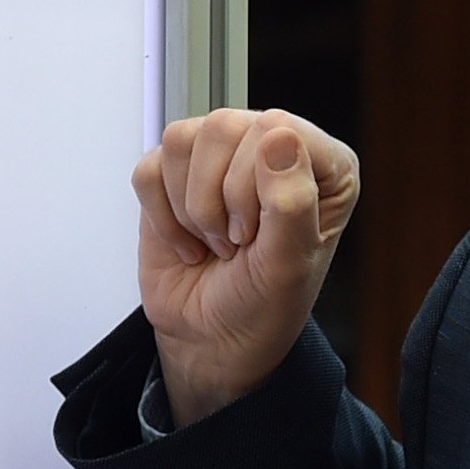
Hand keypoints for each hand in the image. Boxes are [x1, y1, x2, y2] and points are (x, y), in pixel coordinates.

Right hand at [135, 108, 360, 427]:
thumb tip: (279, 137)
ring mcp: (219, 159)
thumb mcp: (289, 266)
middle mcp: (270, 150)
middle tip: (235, 241)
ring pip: (181, 140)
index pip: (275, 128)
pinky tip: (187, 242)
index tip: (257, 233)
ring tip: (214, 241)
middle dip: (218, 199)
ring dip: (190, 208)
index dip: (253, 183)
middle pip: (222, 127)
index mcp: (320, 164)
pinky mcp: (172, 177)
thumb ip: (292, 202)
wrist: (213, 341)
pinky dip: (161, 216)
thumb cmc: (263, 307)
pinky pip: (149, 169)